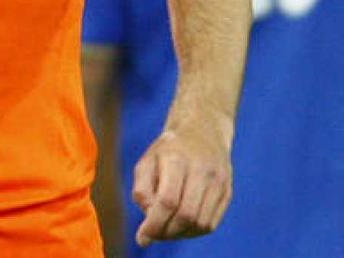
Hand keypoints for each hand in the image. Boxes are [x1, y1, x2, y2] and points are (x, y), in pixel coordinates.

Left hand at [131, 123, 231, 247]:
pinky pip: (212, 223)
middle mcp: (202, 170)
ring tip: (167, 230)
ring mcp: (219, 181)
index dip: (154, 224)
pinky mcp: (228, 191)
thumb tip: (148, 216)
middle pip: (186, 215)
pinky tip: (182, 226)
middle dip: (167, 232)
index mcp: (177, 159)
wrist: (203, 131)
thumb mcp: (147, 161)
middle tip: (154, 234)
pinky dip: (195, 231)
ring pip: (202, 223)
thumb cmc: (168, 151)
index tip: (142, 239)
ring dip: (181, 234)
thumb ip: (142, 189)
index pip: (168, 201)